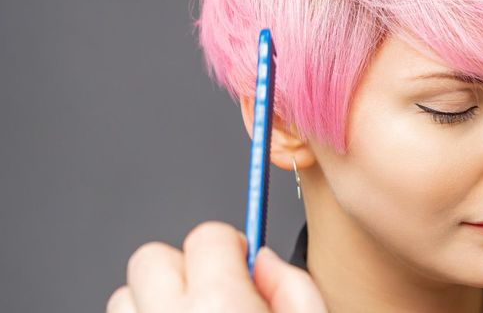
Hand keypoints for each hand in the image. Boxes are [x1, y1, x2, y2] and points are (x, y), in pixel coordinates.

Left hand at [107, 221, 327, 312]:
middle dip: (184, 269)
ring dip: (156, 302)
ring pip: (127, 296)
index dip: (229, 247)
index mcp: (223, 306)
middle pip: (152, 258)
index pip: (207, 236)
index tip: (240, 263)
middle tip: (215, 296)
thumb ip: (295, 287)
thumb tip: (262, 260)